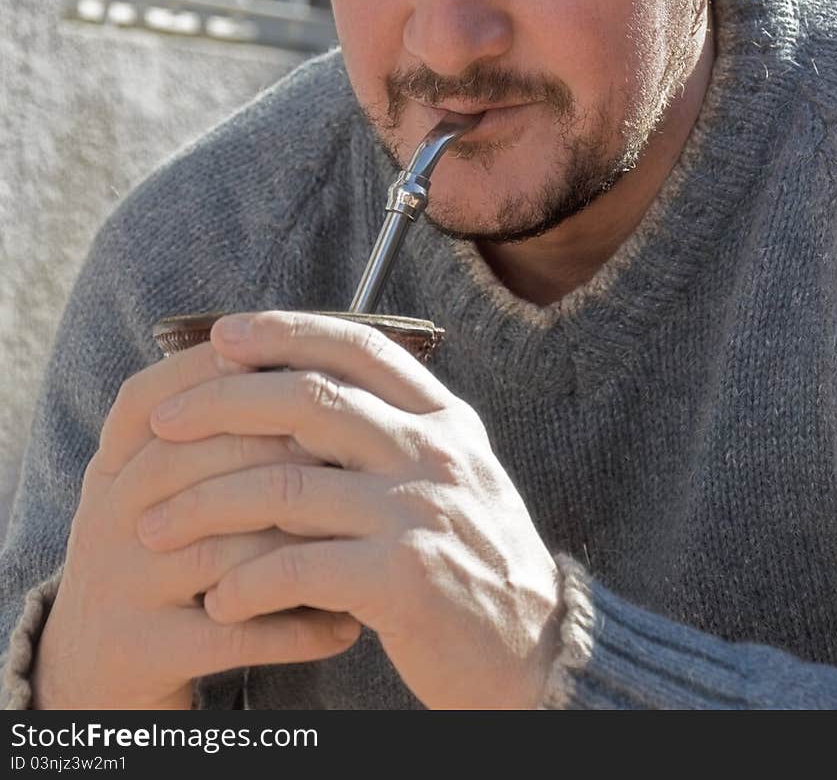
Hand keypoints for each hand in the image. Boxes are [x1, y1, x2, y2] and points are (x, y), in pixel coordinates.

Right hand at [33, 341, 360, 710]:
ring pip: (218, 548)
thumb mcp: (158, 487)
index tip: (291, 360)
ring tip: (360, 535)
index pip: (149, 398)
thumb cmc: (158, 556)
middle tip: (351, 448)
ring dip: (297, 543)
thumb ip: (208, 430)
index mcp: (113, 467)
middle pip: (189, 462)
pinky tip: (345, 624)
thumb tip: (307, 358)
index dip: (213, 372)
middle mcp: (106, 518)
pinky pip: (233, 633)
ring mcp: (121, 586)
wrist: (92, 675)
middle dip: (277, 448)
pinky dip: (295, 628)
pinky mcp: (144, 651)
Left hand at [139, 310, 561, 709]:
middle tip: (162, 421)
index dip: (284, 331)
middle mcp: (433, 452)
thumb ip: (387, 429)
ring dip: (205, 506)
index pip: (357, 345)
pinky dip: (245, 582)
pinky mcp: (405, 580)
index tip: (221, 334)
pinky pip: (297, 567)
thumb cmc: (468, 558)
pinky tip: (218, 597)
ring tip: (155, 527)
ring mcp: (419, 512)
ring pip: (286, 486)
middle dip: (221, 404)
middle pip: (308, 400)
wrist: (534, 653)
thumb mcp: (445, 473)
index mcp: (442, 417)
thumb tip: (290, 385)